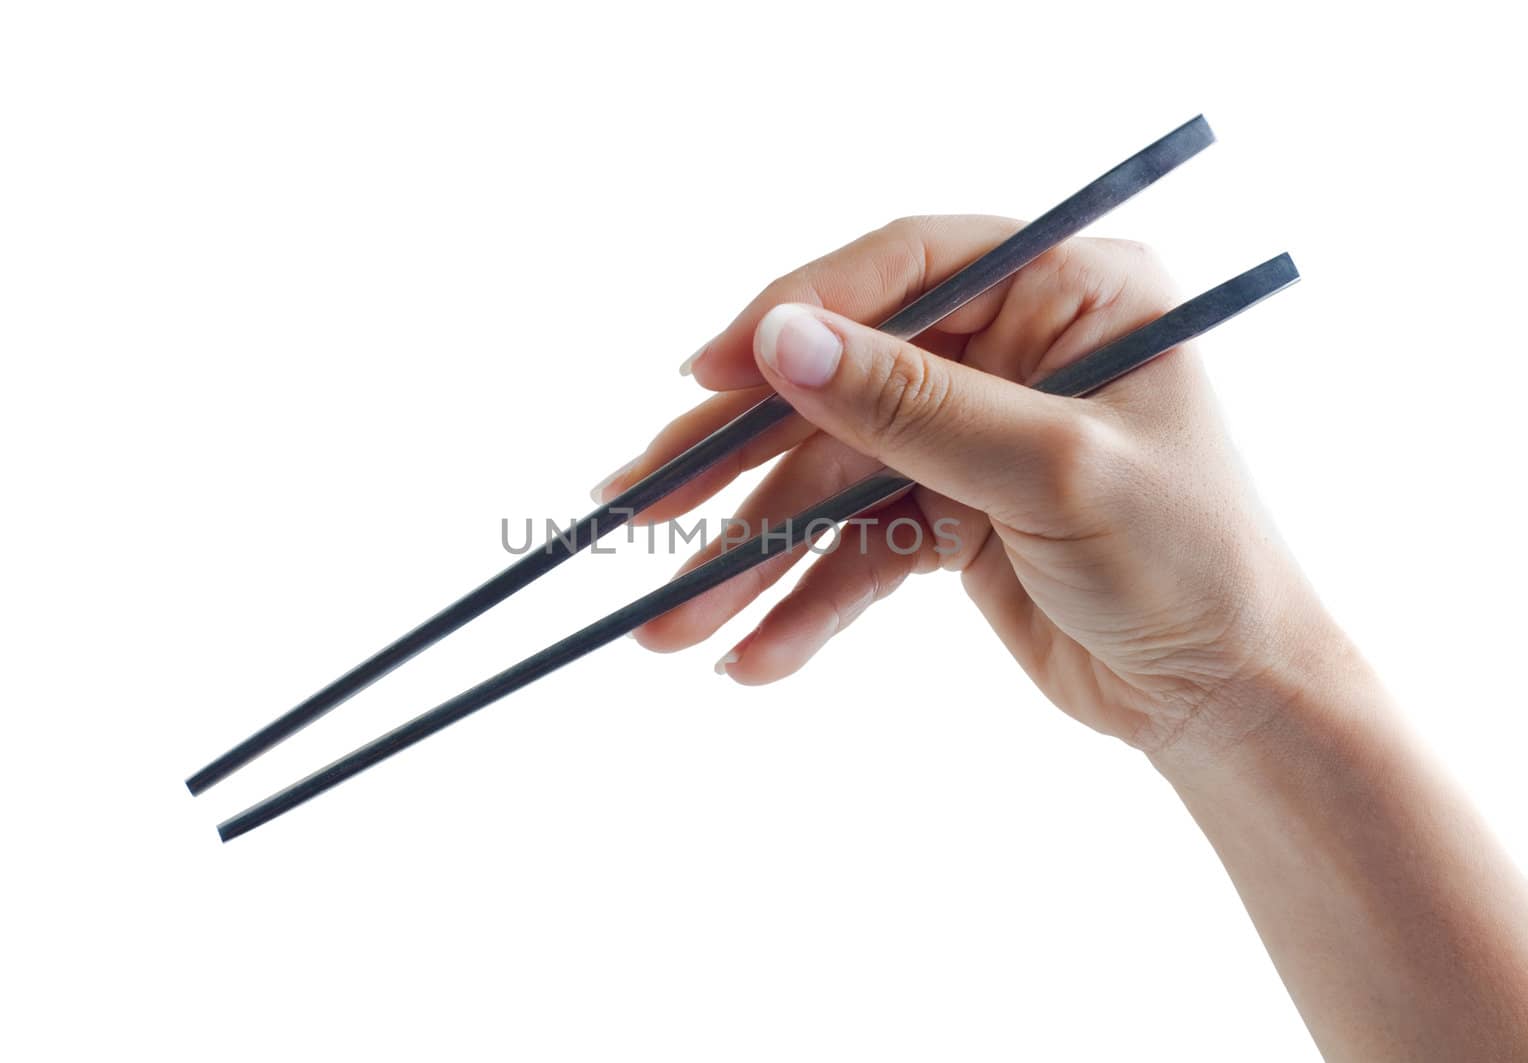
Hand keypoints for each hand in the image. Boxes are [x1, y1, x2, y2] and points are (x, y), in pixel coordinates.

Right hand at [595, 215, 1333, 766]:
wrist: (1231, 700)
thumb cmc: (1189, 563)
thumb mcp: (1051, 472)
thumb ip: (911, 405)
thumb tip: (778, 342)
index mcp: (1065, 291)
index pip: (902, 272)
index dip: (793, 316)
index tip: (702, 377)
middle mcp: (1012, 350)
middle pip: (843, 383)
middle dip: (740, 460)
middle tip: (636, 504)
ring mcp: (974, 435)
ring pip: (833, 479)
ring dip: (754, 555)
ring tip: (674, 622)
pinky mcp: (951, 514)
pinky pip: (857, 547)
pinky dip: (808, 601)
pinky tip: (754, 655)